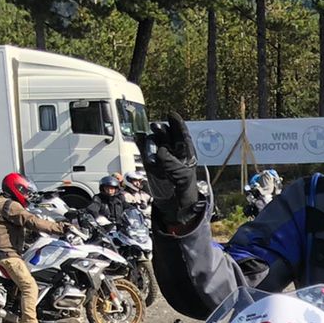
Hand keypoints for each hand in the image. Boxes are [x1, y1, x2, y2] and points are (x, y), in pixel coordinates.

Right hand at [145, 112, 206, 230]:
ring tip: (148, 140)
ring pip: (154, 141)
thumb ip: (173, 165)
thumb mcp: (182, 179)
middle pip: (167, 135)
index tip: (171, 115)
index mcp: (186, 155)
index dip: (177, 124)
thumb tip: (161, 152)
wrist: (174, 207)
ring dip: (151, 138)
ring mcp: (161, 157)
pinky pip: (144, 149)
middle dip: (162, 130)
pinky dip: (140, 143)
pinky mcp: (150, 163)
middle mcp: (173, 153)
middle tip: (156, 127)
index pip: (182, 136)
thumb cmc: (184, 194)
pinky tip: (137, 137)